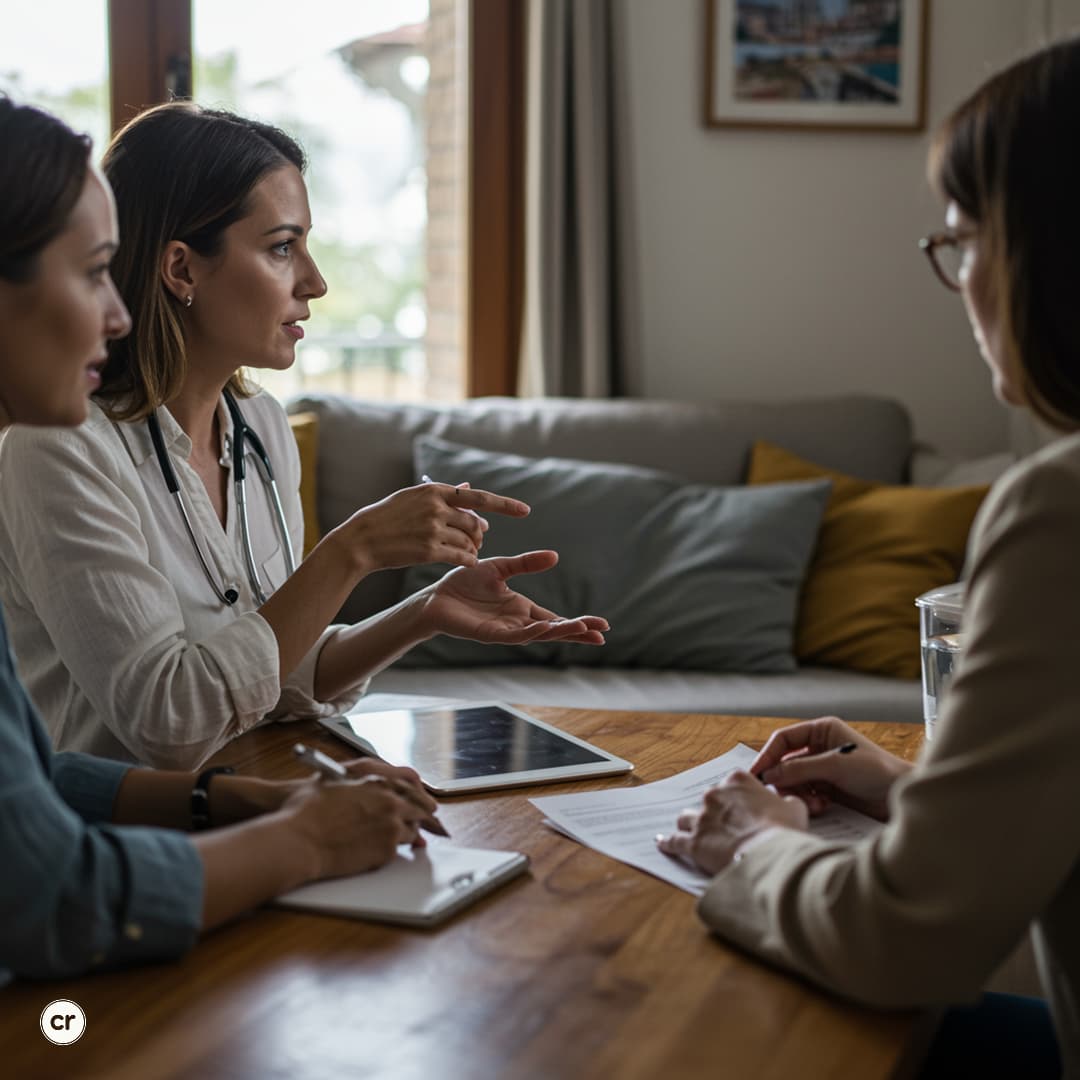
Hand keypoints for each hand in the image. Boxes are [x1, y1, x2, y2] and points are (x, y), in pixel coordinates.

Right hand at [282, 775, 428, 880]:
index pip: (412, 785)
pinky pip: (399, 850)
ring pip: (412, 830)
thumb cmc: (308, 810)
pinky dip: (393, 848)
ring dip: (407, 832)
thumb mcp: (333, 779)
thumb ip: (359, 780)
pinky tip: (380, 848)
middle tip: (425, 822)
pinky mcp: (387, 850)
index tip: (426, 801)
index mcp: (378, 781)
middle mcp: (390, 802)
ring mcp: (391, 827)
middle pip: (420, 809)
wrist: (300, 840)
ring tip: (395, 836)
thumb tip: (372, 784)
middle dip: (421, 815)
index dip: (420, 794)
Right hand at [330, 482, 530, 574]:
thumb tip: (469, 486)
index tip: (524, 511)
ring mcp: (433, 530)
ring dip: (473, 548)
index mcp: (434, 491)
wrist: (362, 540)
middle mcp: (436, 508)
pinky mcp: (429, 551)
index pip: (478, 497)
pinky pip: (461, 557)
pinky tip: (467, 561)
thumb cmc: (386, 517)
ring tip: (468, 551)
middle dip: (480, 533)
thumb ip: (443, 494)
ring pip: (469, 541)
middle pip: (474, 522)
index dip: (505, 505)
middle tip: (478, 539)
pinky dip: (468, 560)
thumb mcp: (412, 498)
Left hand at [418, 550, 608, 645]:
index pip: (555, 617)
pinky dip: (531, 632)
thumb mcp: (500, 568)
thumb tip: (555, 556)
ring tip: (582, 629)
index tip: (602, 624)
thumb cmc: (465, 584)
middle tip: (602, 633)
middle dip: (577, 631)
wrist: (436, 596)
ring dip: (560, 632)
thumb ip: (526, 563)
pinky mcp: (489, 635)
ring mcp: (505, 630)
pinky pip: (514, 635)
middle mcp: (517, 622)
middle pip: (554, 629)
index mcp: (522, 608)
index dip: (578, 622)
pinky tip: (545, 628)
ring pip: (539, 634)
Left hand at [656, 771, 807, 874]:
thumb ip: (786, 802)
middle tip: (725, 825)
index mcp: (738, 781)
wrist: (768, 853)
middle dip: (715, 810)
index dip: (739, 797)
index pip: (733, 783)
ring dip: (691, 823)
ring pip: (687, 817)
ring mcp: (702, 817)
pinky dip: (668, 842)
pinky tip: (663, 843)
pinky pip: (674, 840)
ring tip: (693, 831)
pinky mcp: (693, 841)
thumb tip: (786, 804)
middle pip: (709, 800)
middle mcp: (715, 794)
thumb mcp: (795, 808)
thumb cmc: (783, 829)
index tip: (742, 807)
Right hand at [750, 716, 911, 821]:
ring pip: (794, 781)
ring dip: (799, 794)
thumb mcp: (835, 766)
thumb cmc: (877, 771)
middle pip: (785, 763)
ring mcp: (824, 769)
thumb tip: (769, 774)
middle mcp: (820, 748)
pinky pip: (806, 794)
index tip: (757, 774)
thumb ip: (799, 769)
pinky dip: (809, 802)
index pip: (784, 740)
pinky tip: (822, 806)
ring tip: (813, 804)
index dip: (768, 755)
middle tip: (786, 795)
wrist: (903, 797)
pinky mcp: (829, 789)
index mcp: (822, 731)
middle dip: (786, 780)